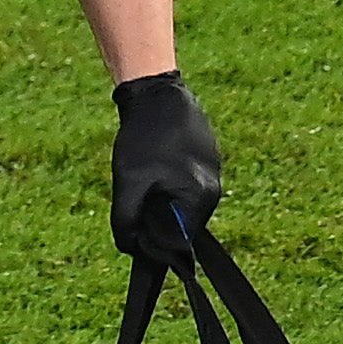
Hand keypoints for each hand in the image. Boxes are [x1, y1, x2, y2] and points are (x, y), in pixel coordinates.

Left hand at [110, 70, 220, 262]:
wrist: (157, 94)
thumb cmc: (143, 138)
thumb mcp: (127, 183)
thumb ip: (127, 221)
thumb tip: (130, 249)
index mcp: (200, 199)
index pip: (179, 243)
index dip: (154, 243)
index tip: (136, 229)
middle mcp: (215, 192)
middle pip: (181, 226)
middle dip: (156, 219)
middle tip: (137, 194)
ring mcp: (215, 175)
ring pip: (181, 206)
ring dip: (161, 201)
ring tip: (146, 174)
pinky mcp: (210, 161)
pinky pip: (186, 186)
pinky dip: (167, 184)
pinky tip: (155, 163)